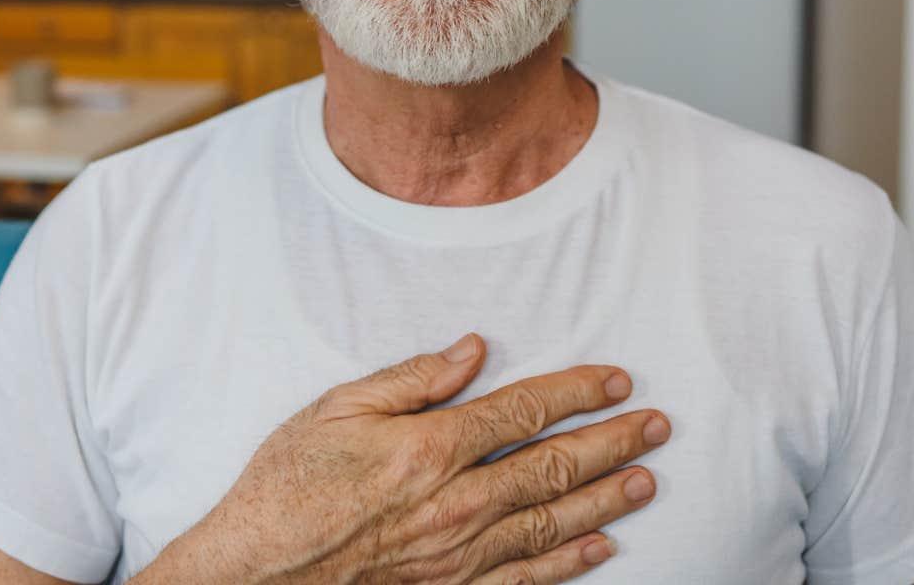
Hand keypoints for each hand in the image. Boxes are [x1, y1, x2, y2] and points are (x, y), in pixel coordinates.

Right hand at [146, 333, 668, 583]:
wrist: (256, 570)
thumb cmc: (287, 483)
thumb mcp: (338, 409)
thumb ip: (413, 380)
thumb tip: (473, 350)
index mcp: (430, 449)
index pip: (523, 411)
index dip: (576, 391)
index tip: (615, 378)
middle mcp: (455, 503)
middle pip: (553, 466)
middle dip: (612, 442)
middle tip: (656, 424)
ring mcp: (457, 553)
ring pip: (551, 522)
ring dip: (605, 499)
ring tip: (646, 478)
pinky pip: (524, 576)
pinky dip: (569, 563)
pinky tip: (600, 547)